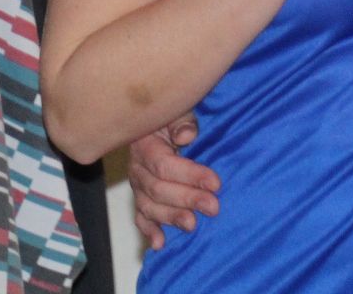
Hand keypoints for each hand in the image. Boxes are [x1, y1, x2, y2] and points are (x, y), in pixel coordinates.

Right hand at [129, 114, 218, 249]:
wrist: (154, 122)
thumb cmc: (171, 116)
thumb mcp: (178, 109)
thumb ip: (182, 120)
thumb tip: (186, 136)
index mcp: (145, 145)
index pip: (165, 164)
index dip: (190, 175)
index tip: (216, 183)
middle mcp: (137, 168)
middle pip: (158, 188)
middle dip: (187, 199)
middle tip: (213, 206)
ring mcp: (137, 185)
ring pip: (149, 206)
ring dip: (170, 217)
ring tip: (192, 225)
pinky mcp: (141, 197)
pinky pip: (141, 216)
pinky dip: (149, 230)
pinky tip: (160, 243)